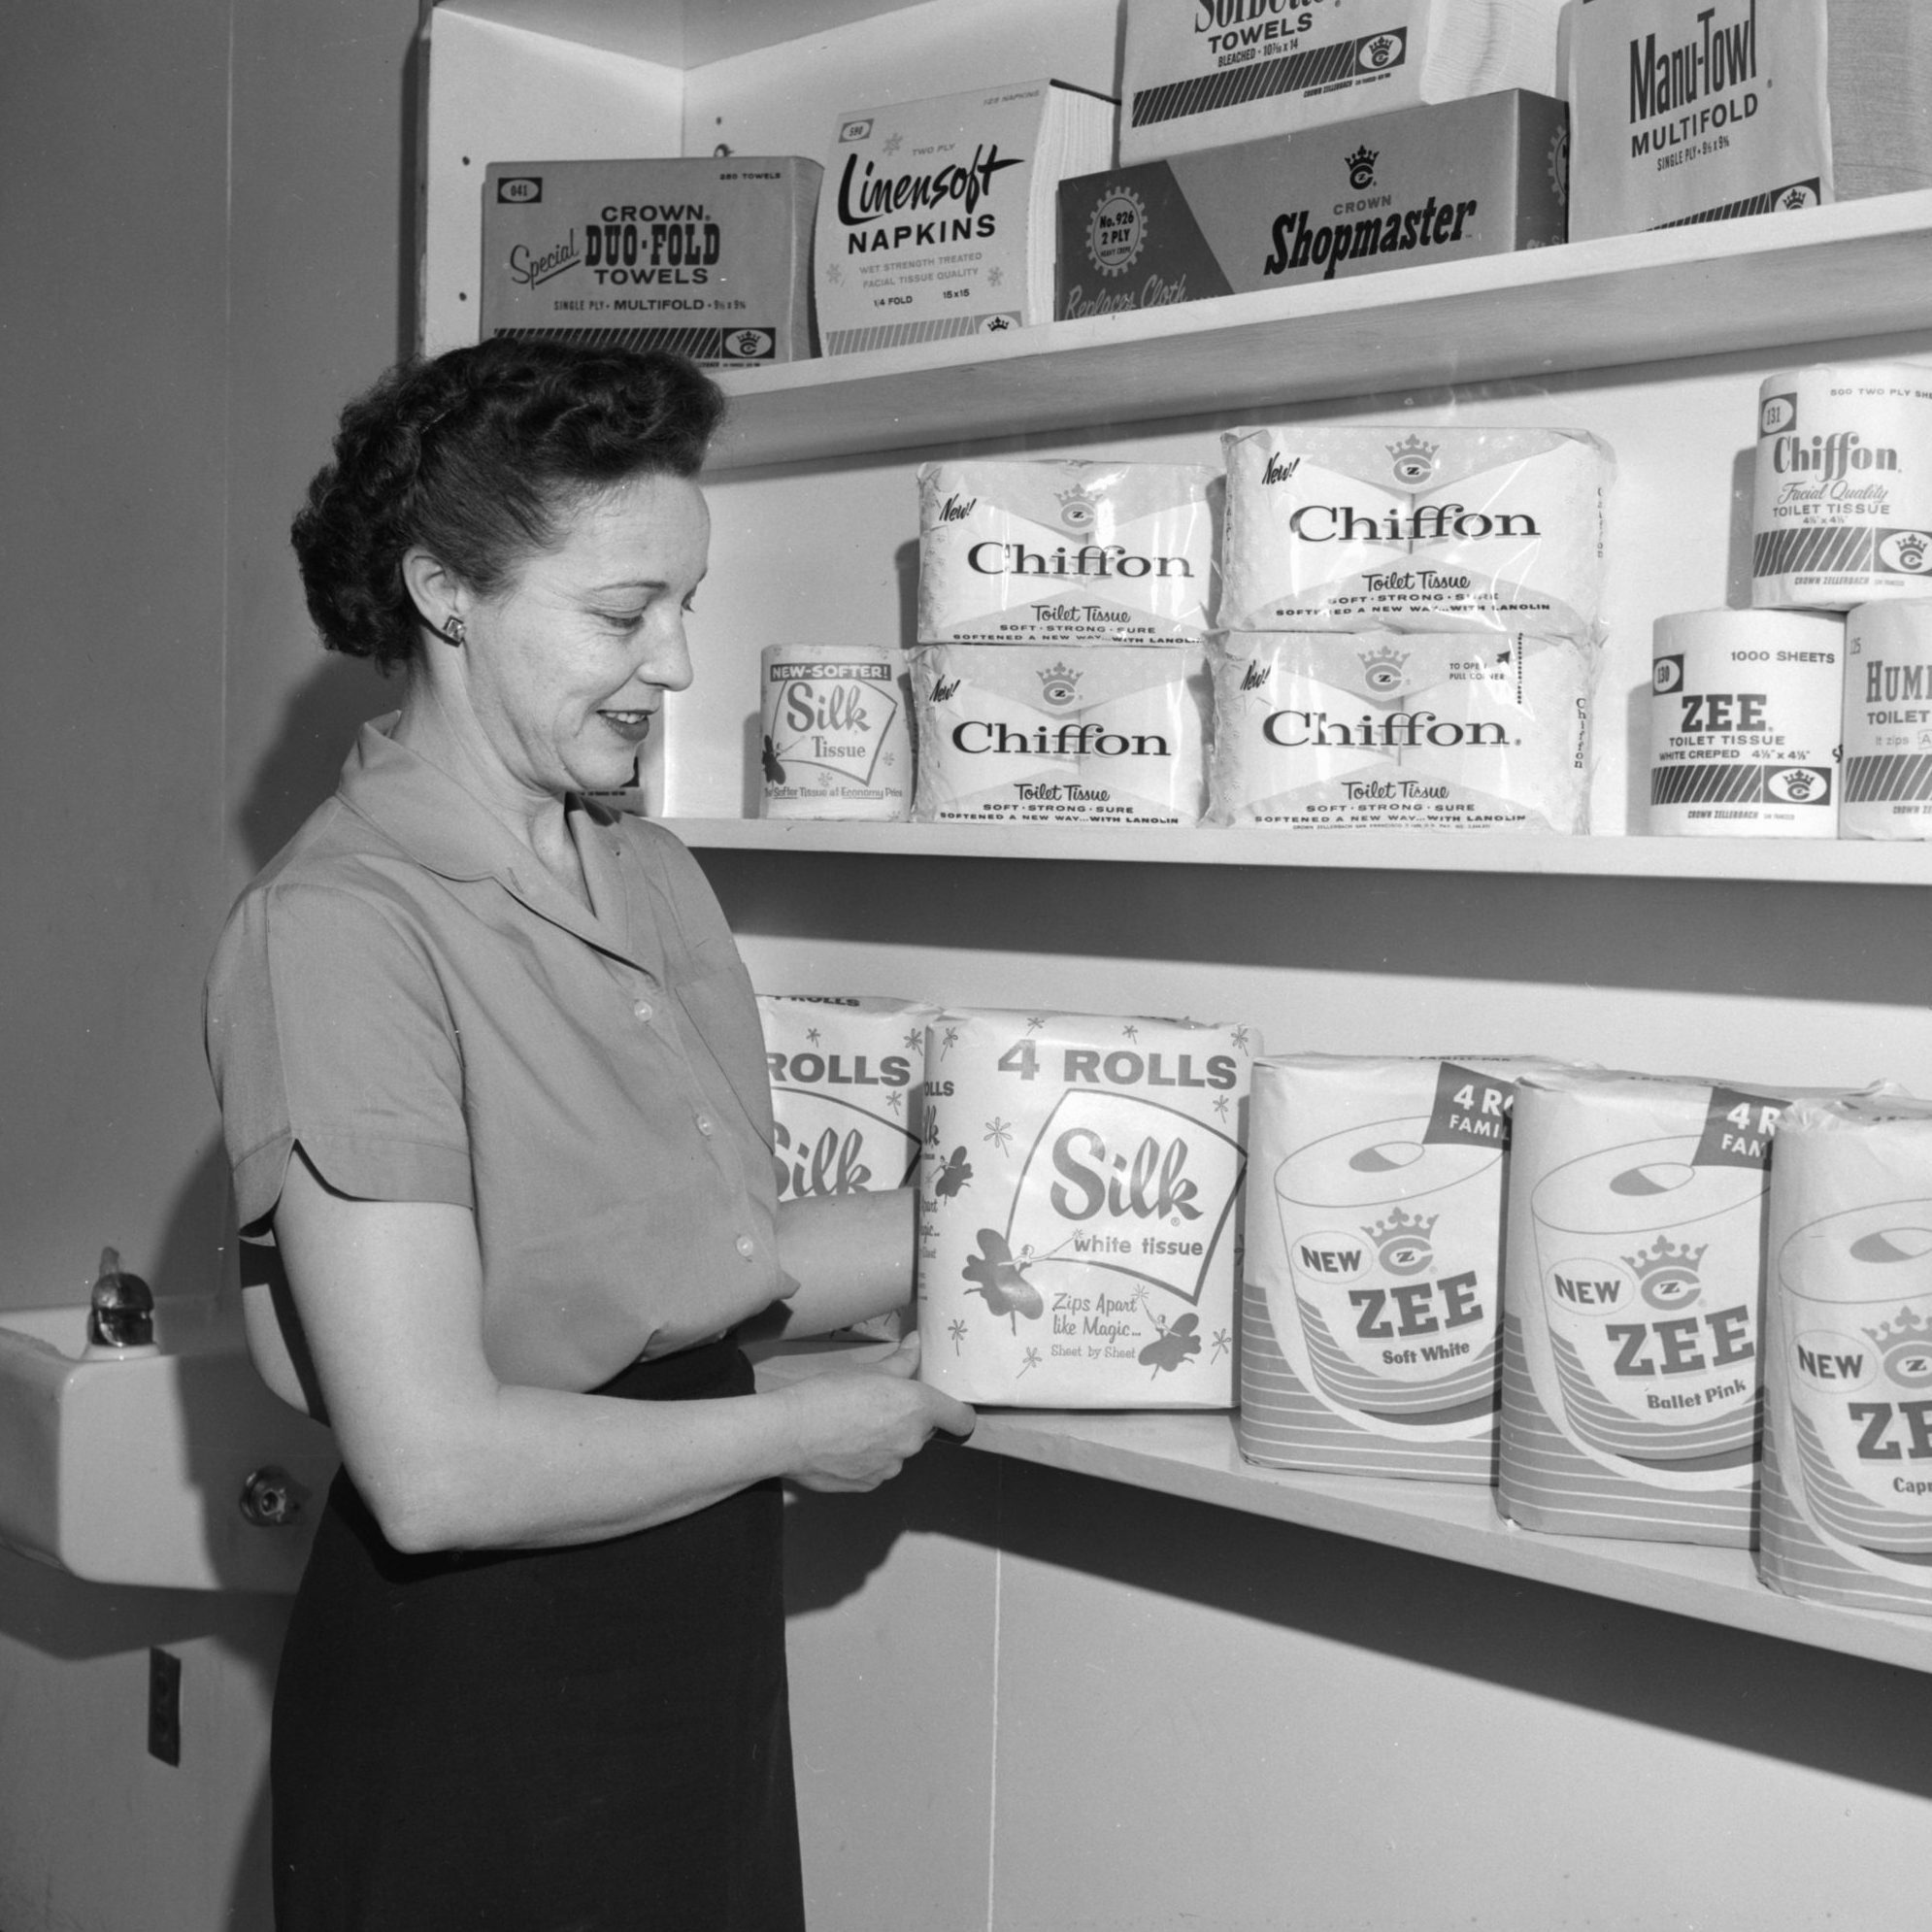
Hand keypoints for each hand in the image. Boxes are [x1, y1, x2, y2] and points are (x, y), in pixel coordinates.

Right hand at [777, 1333, 975, 1492]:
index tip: (945, 1408)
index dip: (956, 1412)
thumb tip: (918, 1344)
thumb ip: (901, 1361)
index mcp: (918, 1408)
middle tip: (877, 1406)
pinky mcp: (870, 1485)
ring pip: (899, 1450)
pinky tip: (842, 1447)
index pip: (961, 1418)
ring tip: (853, 1426)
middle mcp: (912, 1442)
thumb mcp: (868, 1370)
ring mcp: (891, 1468)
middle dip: (907, 1420)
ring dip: (886, 1440)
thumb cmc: (830, 1393)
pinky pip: (877, 1469)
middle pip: (923, 1431)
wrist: (790, 1433)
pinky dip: (866, 1459)